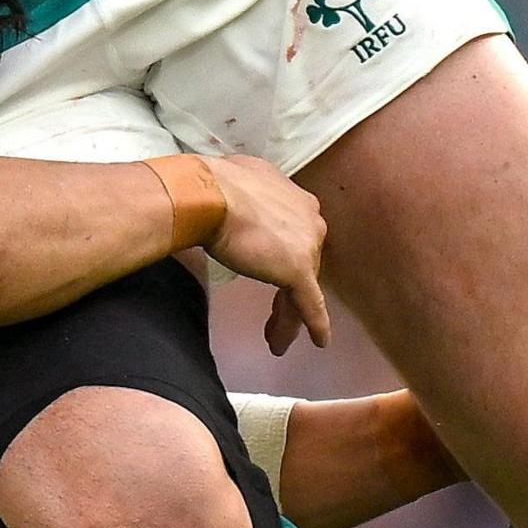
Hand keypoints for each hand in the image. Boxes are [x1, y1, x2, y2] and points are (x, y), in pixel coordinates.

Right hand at [198, 156, 333, 352]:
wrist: (209, 194)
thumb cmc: (211, 188)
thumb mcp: (235, 186)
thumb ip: (245, 199)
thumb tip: (232, 202)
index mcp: (294, 198)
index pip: (293, 236)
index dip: (281, 257)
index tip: (268, 269)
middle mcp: (309, 218)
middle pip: (301, 262)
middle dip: (287, 288)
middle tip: (274, 310)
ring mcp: (307, 245)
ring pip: (303, 287)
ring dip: (289, 314)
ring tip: (277, 339)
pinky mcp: (299, 270)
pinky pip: (310, 304)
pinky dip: (316, 324)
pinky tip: (318, 341)